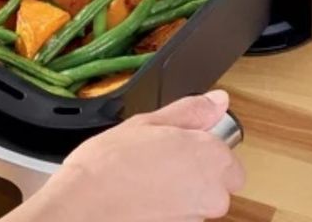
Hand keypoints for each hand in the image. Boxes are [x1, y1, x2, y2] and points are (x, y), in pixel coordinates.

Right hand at [8, 90, 244, 221]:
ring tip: (147, 181)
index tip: (182, 146)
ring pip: (198, 203)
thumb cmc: (109, 165)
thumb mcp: (149, 122)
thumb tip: (216, 101)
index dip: (204, 150)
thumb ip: (191, 112)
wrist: (83, 205)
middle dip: (196, 175)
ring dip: (181, 194)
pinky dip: (168, 210)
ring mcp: (196, 218)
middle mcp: (212, 192)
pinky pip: (181, 217)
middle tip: (161, 163)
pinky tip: (144, 198)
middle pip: (218, 184)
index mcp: (211, 156)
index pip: (229, 158)